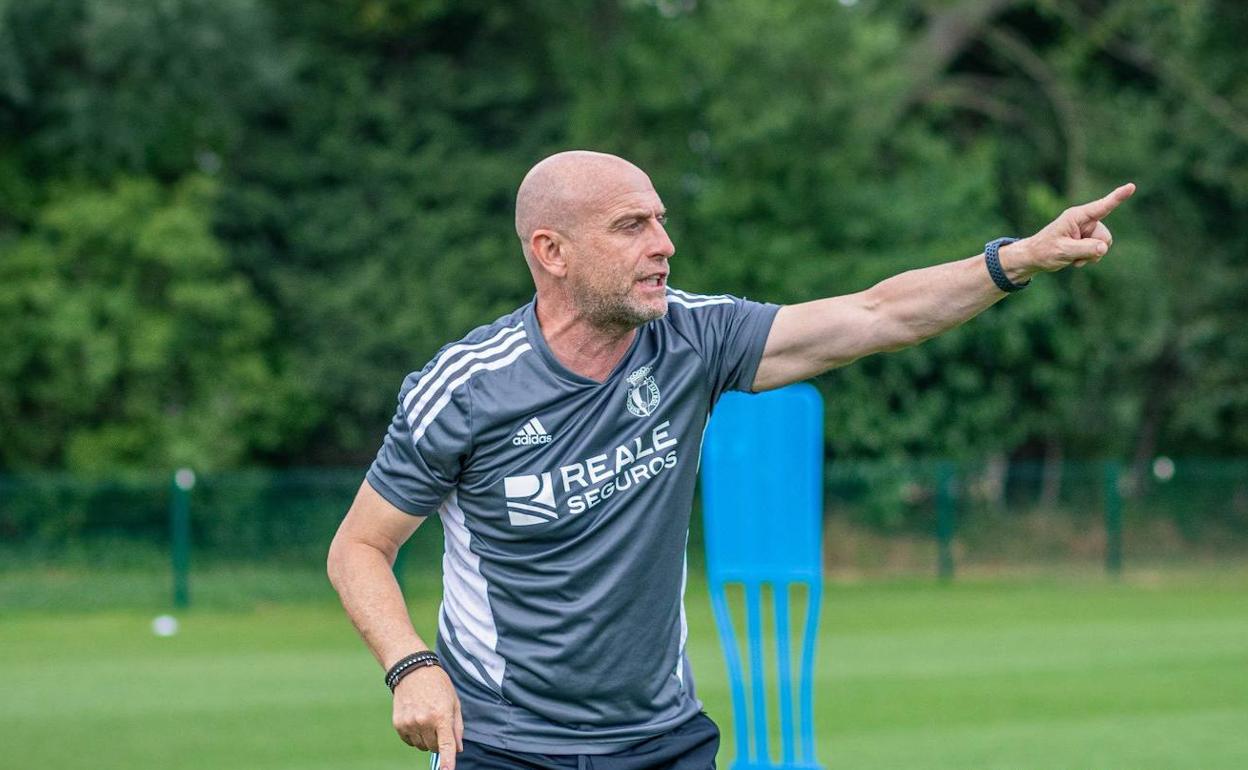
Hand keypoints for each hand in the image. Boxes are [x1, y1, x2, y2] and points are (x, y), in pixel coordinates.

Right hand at [391, 664, 463, 767]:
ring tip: (426, 718)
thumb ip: (457, 727)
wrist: (412, 670)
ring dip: (426, 739)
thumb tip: (458, 749)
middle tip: (438, 723)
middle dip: (439, 741)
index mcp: (441, 715)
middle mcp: (424, 721)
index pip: (446, 745)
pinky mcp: (398, 724)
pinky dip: (414, 736)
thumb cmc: (438, 685)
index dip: (447, 761)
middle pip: (434, 748)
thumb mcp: (454, 702)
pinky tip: (416, 719)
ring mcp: (409, 723)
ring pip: (422, 746)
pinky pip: (409, 741)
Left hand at [1001, 183, 1135, 281]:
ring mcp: (1086, 231)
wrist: (1033, 258)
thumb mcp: (1063, 251)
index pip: (1102, 206)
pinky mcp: (1086, 240)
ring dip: (1090, 255)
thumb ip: (1084, 249)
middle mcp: (1084, 221)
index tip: (1131, 186)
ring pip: (1103, 245)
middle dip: (1095, 248)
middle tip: (1074, 253)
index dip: (1118, 197)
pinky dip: (1088, 258)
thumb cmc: (1044, 251)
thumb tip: (1104, 248)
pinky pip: (1098, 251)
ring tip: (1071, 256)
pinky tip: (1073, 259)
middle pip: (1105, 236)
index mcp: (1076, 216)